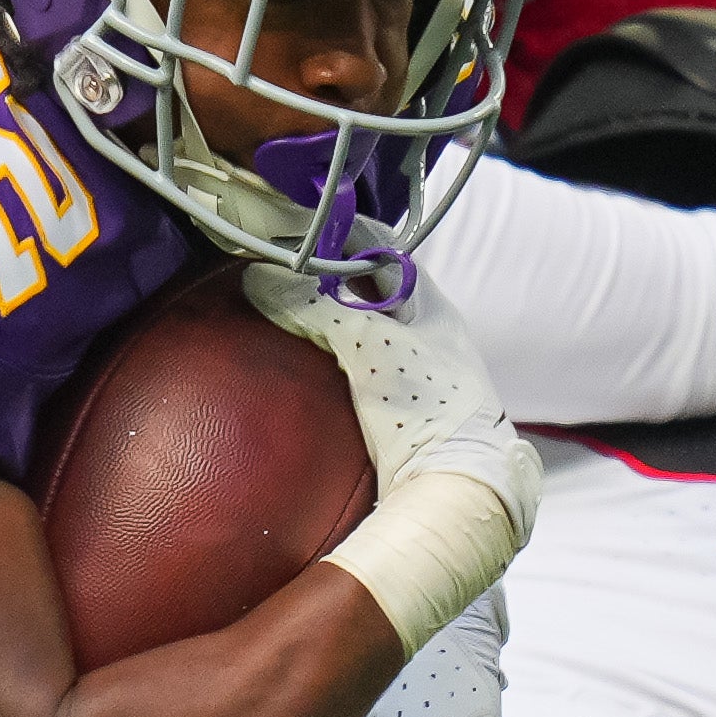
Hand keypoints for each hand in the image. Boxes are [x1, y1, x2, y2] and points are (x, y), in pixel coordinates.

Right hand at [243, 263, 541, 651]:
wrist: (459, 487)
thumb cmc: (426, 405)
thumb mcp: (367, 344)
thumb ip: (314, 306)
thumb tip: (257, 280)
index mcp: (430, 302)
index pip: (378, 246)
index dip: (336, 232)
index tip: (291, 228)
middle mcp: (427, 329)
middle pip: (368, 285)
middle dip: (325, 272)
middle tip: (275, 266)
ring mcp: (415, 370)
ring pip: (363, 325)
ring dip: (325, 314)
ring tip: (278, 310)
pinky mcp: (401, 408)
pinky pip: (356, 367)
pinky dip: (327, 356)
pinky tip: (299, 369)